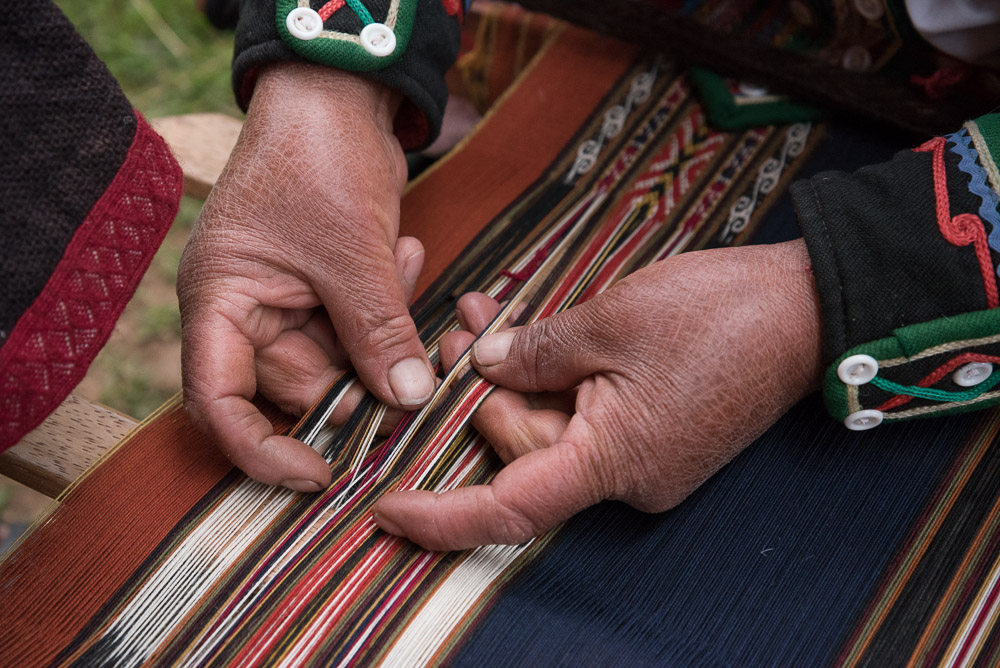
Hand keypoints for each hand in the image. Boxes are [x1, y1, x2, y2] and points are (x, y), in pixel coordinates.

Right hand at [178, 63, 434, 491]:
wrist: (338, 97)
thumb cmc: (317, 158)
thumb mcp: (351, 254)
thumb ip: (378, 333)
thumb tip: (407, 402)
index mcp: (220, 302)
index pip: (218, 401)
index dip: (259, 449)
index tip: (316, 475)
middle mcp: (245, 311)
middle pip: (297, 385)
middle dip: (358, 381)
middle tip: (411, 371)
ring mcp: (286, 301)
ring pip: (339, 359)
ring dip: (382, 333)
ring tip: (396, 261)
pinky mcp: (326, 289)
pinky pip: (360, 326)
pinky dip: (388, 306)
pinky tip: (400, 250)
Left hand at [373, 240, 824, 549]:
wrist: (810, 306)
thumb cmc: (721, 313)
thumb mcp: (611, 319)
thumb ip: (535, 350)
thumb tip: (486, 367)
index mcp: (613, 460)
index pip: (510, 509)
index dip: (443, 517)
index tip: (388, 508)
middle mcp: (628, 474)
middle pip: (523, 449)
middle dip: (484, 390)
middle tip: (460, 327)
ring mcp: (645, 455)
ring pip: (551, 425)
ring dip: (516, 373)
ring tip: (485, 314)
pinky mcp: (656, 430)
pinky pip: (584, 413)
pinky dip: (555, 376)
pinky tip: (533, 329)